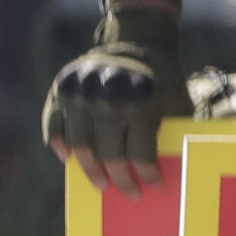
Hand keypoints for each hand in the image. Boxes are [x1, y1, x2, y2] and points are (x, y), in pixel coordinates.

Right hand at [42, 2, 190, 198]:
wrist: (139, 41)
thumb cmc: (163, 78)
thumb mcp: (178, 98)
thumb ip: (176, 128)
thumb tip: (181, 164)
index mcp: (140, 104)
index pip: (140, 151)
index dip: (146, 173)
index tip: (153, 186)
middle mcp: (108, 102)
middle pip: (109, 154)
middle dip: (120, 179)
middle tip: (128, 194)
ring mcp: (82, 97)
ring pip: (79, 145)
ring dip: (89, 169)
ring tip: (100, 183)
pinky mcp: (62, 91)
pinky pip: (53, 125)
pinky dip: (58, 143)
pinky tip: (68, 157)